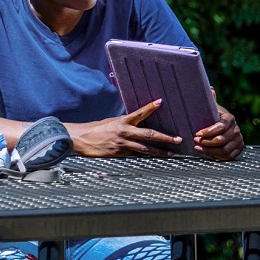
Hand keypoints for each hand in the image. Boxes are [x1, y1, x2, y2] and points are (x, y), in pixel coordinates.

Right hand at [66, 99, 182, 157]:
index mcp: (123, 121)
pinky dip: (146, 156)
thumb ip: (126, 122)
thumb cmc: (96, 128)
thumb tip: (138, 122)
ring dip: (160, 151)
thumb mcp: (112, 121)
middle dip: (165, 137)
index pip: (139, 112)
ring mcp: (123, 144)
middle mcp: (125, 132)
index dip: (150, 107)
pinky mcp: (120, 154)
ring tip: (171, 153)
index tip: (160, 102)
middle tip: (178, 139)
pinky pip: (136, 155)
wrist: (81, 139)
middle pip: (149, 134)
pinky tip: (155, 157)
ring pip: (146, 148)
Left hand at [193, 98, 244, 160]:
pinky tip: (207, 153)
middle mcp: (236, 129)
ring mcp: (239, 140)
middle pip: (221, 140)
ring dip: (209, 150)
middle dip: (206, 142)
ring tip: (198, 148)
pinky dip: (217, 156)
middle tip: (195, 141)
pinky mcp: (239, 148)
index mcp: (230, 118)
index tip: (197, 133)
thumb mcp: (212, 108)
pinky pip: (228, 156)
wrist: (225, 127)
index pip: (220, 127)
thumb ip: (210, 100)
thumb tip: (210, 89)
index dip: (208, 131)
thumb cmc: (214, 117)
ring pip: (224, 150)